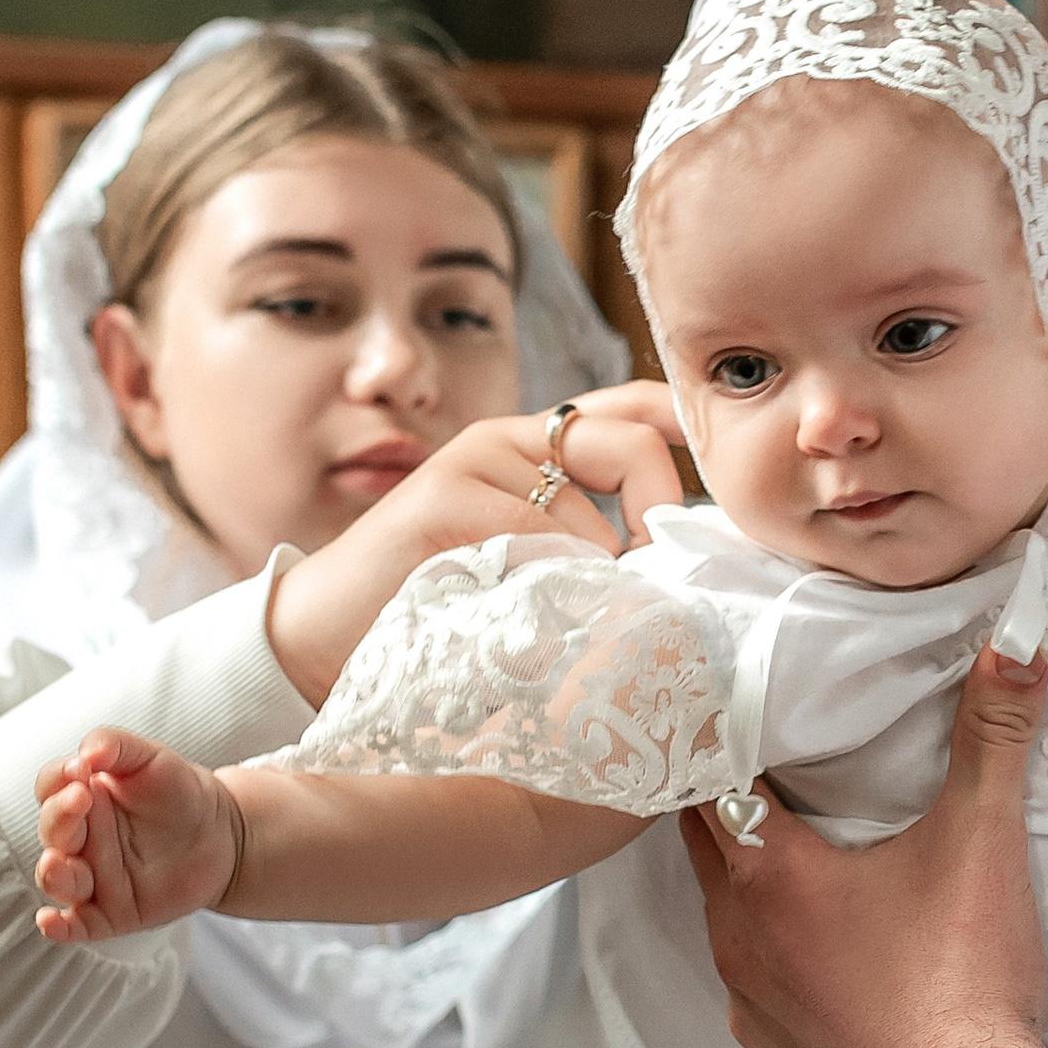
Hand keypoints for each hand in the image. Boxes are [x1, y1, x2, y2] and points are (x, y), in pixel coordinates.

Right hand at [34, 727, 241, 943]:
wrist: (224, 834)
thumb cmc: (180, 793)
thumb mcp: (153, 759)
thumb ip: (117, 746)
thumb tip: (86, 753)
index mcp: (80, 798)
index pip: (50, 788)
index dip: (58, 779)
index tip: (80, 770)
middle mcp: (79, 839)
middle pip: (51, 831)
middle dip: (60, 817)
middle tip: (81, 799)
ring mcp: (92, 878)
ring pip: (57, 880)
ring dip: (53, 872)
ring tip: (59, 861)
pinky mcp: (109, 913)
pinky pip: (76, 926)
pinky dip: (59, 928)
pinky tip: (50, 923)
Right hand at [268, 381, 686, 709]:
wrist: (325, 638)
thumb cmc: (437, 611)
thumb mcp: (530, 572)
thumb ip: (591, 550)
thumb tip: (674, 568)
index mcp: (534, 448)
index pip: (635, 408)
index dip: (688, 431)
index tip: (723, 486)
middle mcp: (507, 439)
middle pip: (630, 443)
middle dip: (660, 514)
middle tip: (658, 581)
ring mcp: (472, 462)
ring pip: (588, 509)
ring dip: (601, 576)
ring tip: (575, 620)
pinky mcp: (442, 499)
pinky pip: (538, 535)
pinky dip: (556, 583)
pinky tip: (535, 617)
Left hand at [677, 643, 1047, 1047]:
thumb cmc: (963, 977)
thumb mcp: (982, 841)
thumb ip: (992, 735)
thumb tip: (1014, 645)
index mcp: (768, 874)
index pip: (707, 783)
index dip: (719, 742)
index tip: (733, 710)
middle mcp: (737, 939)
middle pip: (705, 849)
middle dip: (727, 804)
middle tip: (761, 763)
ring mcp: (751, 1007)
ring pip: (727, 922)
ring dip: (752, 887)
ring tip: (797, 854)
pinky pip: (759, 993)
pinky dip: (780, 964)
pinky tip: (825, 957)